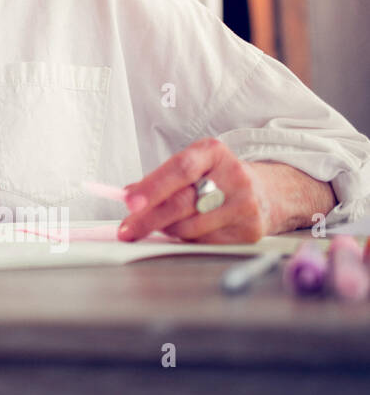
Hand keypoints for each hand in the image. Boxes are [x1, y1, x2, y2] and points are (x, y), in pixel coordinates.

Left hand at [118, 137, 278, 243]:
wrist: (266, 193)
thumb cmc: (216, 178)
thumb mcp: (191, 166)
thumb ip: (159, 179)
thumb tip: (128, 195)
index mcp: (213, 152)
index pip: (179, 169)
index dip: (152, 187)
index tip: (129, 202)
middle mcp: (234, 176)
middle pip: (182, 202)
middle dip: (148, 219)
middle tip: (127, 230)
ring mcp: (244, 205)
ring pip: (190, 227)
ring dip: (167, 230)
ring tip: (165, 224)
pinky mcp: (249, 231)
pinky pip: (204, 242)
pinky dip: (187, 239)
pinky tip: (189, 230)